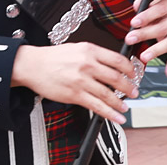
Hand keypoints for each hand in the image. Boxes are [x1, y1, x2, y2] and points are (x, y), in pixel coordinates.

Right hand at [11, 43, 137, 124]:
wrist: (32, 65)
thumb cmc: (52, 57)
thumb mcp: (76, 48)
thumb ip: (94, 56)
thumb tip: (113, 66)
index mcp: (89, 50)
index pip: (118, 60)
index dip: (130, 69)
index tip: (134, 75)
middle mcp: (87, 64)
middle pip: (117, 78)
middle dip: (129, 88)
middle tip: (134, 92)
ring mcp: (81, 81)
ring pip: (109, 95)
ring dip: (120, 103)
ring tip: (125, 106)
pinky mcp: (75, 95)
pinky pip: (97, 106)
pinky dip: (111, 114)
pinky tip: (117, 116)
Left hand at [124, 0, 166, 77]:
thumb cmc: (166, 7)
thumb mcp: (158, 1)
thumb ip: (146, 4)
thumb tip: (136, 6)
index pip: (160, 9)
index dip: (146, 16)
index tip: (134, 23)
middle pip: (163, 27)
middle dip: (145, 34)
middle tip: (130, 39)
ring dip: (156, 50)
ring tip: (144, 57)